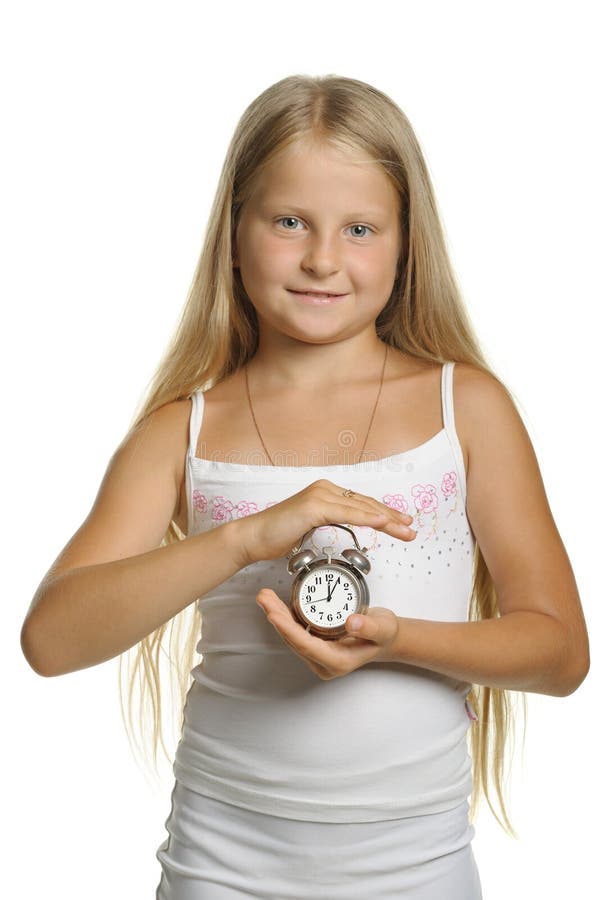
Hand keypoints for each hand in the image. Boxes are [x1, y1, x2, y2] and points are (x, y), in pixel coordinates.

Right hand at [234, 478, 416, 565]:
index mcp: (326, 492)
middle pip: (366, 504)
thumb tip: (348, 526)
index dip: (384, 513)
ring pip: (361, 508)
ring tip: (405, 529)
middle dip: (392, 517)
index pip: (362, 503)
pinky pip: (347, 513)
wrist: (254, 537)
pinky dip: (367, 519)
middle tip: (411, 529)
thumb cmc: (279, 534)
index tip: (402, 523)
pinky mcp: (314, 506)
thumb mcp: (311, 526)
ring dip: (387, 520)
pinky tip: (383, 524)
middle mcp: (325, 488)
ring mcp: (320, 495)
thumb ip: (330, 521)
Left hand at [255, 588, 400, 678]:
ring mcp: (318, 654)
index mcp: (338, 661)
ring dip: (276, 615)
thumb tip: (352, 622)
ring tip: (264, 596)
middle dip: (276, 618)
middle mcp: (323, 661)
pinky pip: (295, 630)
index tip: (274, 615)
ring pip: (291, 635)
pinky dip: (284, 616)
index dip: (288, 630)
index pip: (307, 646)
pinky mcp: (314, 643)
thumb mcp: (383, 629)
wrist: (385, 637)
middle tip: (264, 598)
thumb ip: (369, 627)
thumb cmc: (384, 635)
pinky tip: (275, 602)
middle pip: (293, 640)